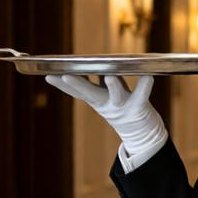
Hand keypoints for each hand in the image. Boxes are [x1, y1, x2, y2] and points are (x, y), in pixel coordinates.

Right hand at [45, 74, 165, 156]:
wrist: (142, 133)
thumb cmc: (121, 107)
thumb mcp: (105, 94)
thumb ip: (95, 81)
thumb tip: (83, 64)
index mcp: (97, 99)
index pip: (77, 91)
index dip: (62, 85)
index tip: (48, 75)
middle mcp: (107, 103)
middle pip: (90, 93)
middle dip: (78, 84)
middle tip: (65, 76)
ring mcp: (123, 106)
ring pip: (117, 95)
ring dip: (113, 86)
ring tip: (110, 76)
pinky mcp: (140, 107)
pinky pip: (142, 95)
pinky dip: (145, 86)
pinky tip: (148, 76)